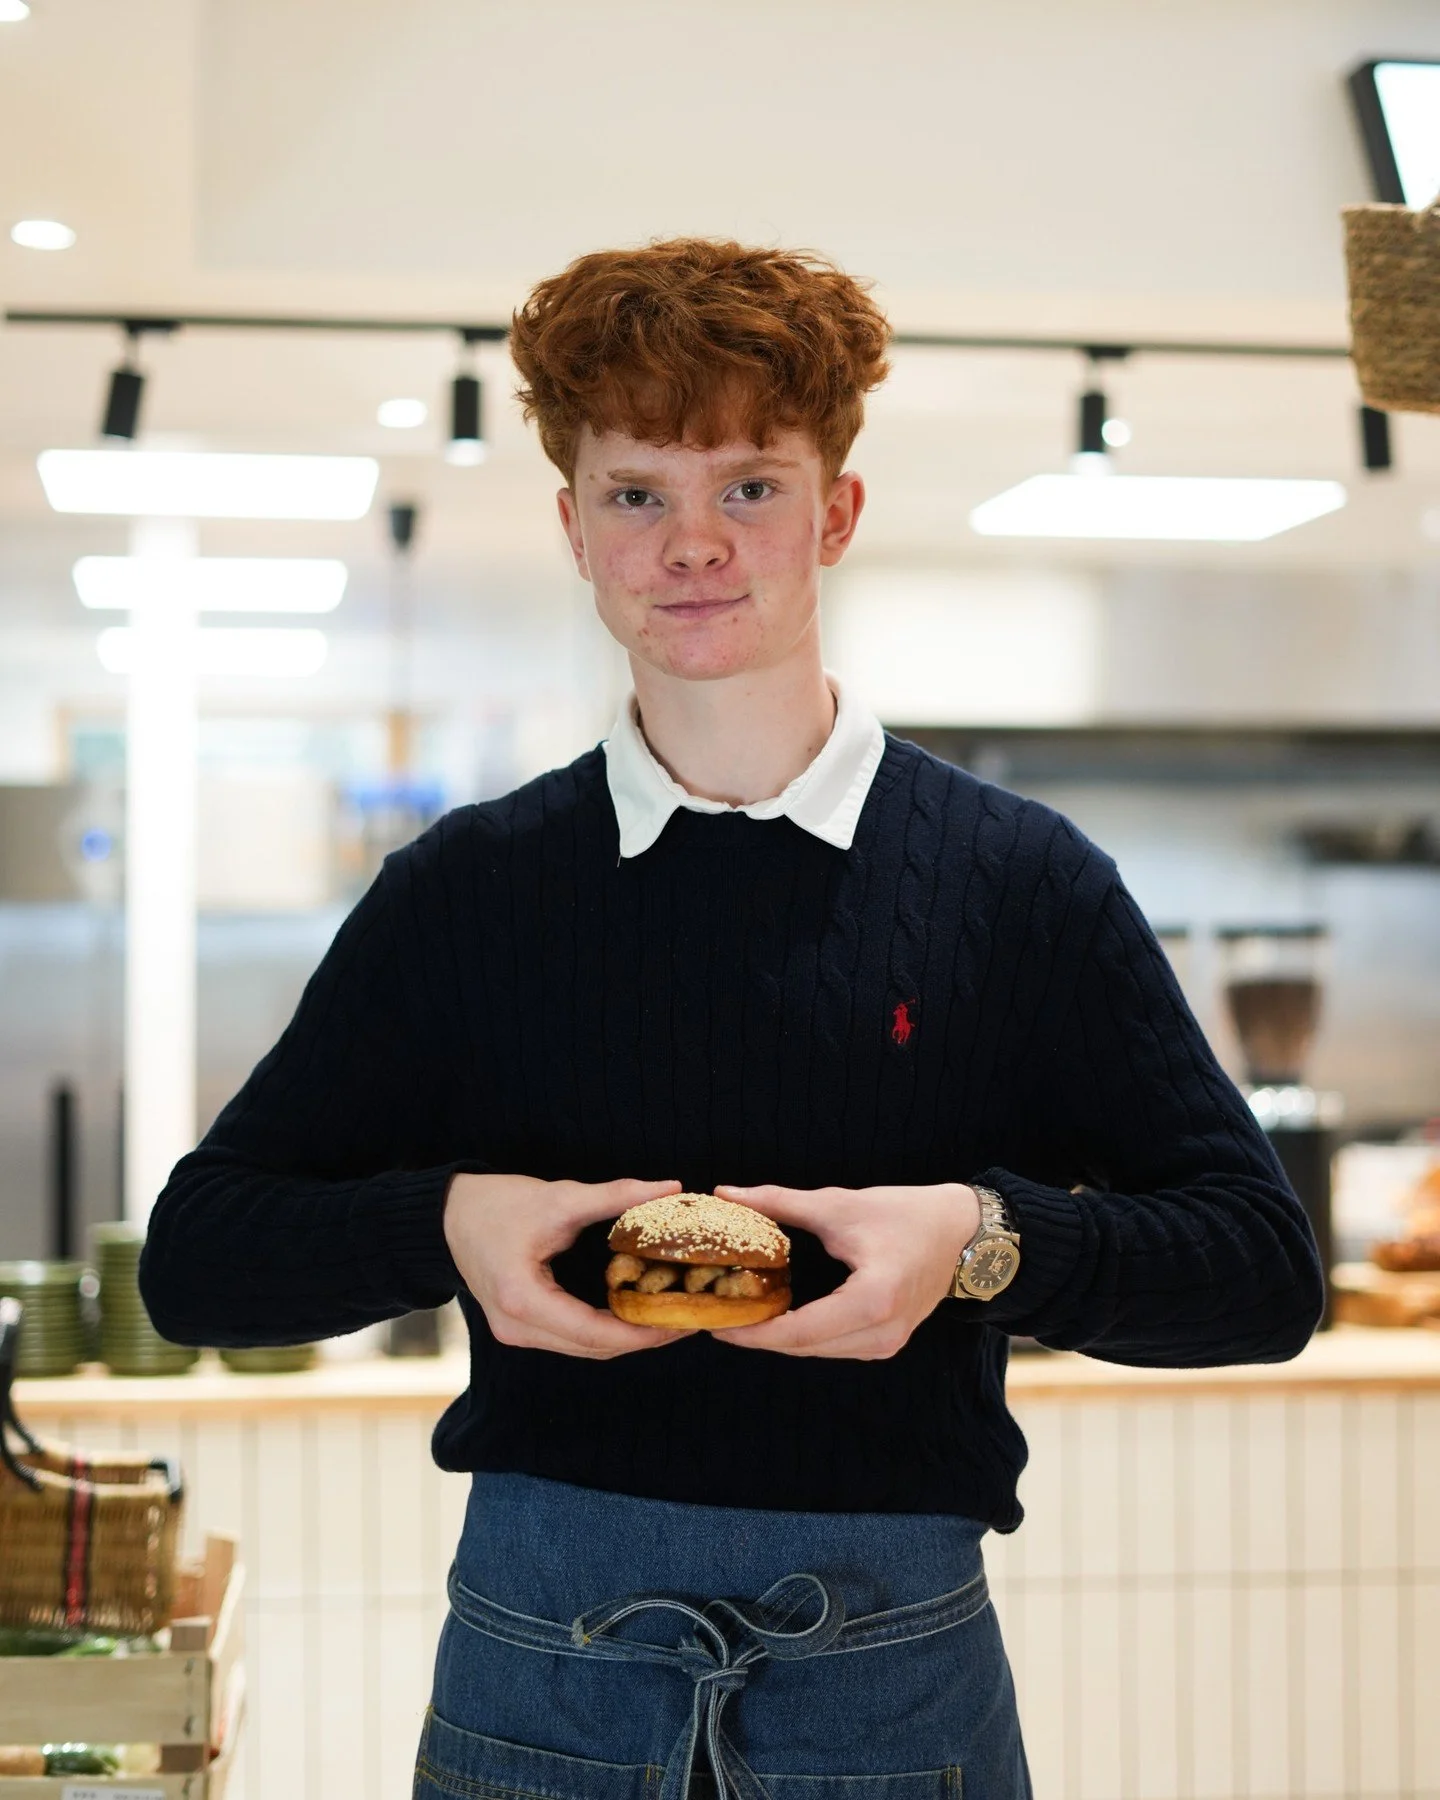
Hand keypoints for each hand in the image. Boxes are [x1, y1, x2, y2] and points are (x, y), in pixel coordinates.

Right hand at [443, 1173, 695, 1358]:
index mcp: (523, 1300)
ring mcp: (515, 1332)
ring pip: (585, 1347)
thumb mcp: (560, 1198)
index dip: (645, 1331)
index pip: (596, 1332)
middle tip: (691, 1317)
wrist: (448, 1215)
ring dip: (627, 1335)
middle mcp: (517, 1327)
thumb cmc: (497, 1204)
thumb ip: (616, 1196)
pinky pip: (572, 1337)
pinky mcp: (520, 1326)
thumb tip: (670, 1188)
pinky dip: (605, 1328)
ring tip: (672, 1314)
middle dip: (645, 1336)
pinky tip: (636, 1310)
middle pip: (595, 1347)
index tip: (685, 1320)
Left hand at [708, 1181, 981, 1358]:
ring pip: (816, 1351)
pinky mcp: (886, 1343)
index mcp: (873, 1300)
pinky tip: (776, 1315)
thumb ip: (779, 1203)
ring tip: (739, 1315)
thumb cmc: (904, 1214)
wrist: (961, 1232)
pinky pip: (833, 1347)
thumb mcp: (839, 1206)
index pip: (798, 1330)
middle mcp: (882, 1332)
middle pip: (803, 1346)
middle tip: (717, 1318)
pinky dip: (803, 1335)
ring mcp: (886, 1344)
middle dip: (758, 1335)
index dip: (753, 1331)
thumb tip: (727, 1194)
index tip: (717, 1324)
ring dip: (778, 1337)